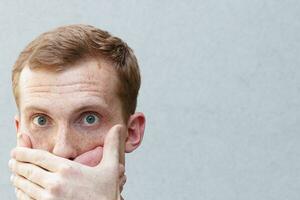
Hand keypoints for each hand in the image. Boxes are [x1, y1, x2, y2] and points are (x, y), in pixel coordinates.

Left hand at [9, 125, 125, 199]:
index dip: (24, 152)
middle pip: (27, 171)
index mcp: (67, 170)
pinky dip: (21, 194)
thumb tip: (118, 127)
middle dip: (17, 164)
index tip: (16, 150)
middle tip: (12, 161)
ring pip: (24, 186)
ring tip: (14, 174)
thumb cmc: (106, 195)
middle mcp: (54, 184)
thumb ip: (112, 146)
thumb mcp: (111, 168)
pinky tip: (21, 191)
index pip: (38, 157)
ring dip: (17, 179)